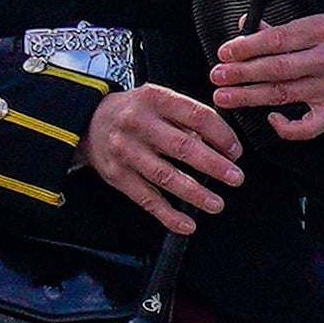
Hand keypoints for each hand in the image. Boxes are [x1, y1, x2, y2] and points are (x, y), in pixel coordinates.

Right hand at [83, 81, 248, 230]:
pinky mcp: (117, 175)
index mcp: (156, 99)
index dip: (222, 135)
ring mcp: (126, 151)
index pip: (197, 116)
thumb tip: (221, 144)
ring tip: (217, 204)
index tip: (236, 151)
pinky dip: (168, 215)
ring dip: (195, 194)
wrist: (87, 121)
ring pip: (166, 176)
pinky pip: (146, 198)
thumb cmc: (134, 111)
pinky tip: (187, 224)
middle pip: (183, 147)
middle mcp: (139, 124)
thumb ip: (187, 117)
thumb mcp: (159, 100)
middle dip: (214, 166)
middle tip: (235, 178)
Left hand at [209, 11, 323, 141]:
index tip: (225, 53)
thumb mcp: (315, 22)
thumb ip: (280, 29)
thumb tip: (244, 27)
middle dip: (242, 73)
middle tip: (217, 76)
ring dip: (250, 96)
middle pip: (277, 68)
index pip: (277, 40)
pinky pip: (309, 126)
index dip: (247, 48)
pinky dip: (287, 127)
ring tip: (225, 95)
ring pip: (284, 94)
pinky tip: (270, 118)